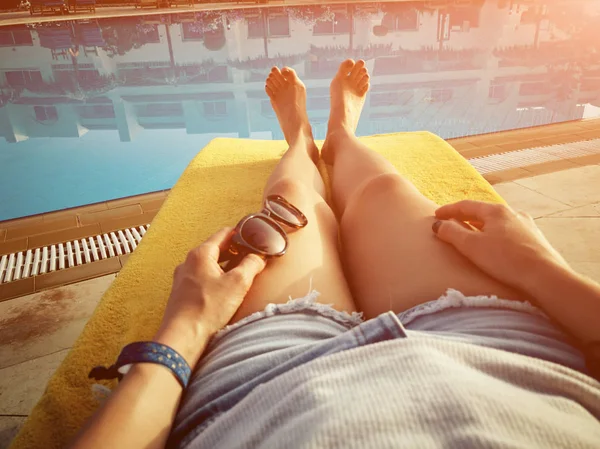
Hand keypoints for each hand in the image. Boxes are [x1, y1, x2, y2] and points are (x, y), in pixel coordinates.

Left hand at [154, 228, 265, 365]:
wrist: (182, 336)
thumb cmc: (207, 308)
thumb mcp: (238, 283)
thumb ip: (251, 265)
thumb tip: (258, 257)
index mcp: (201, 254)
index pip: (224, 233)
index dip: (241, 233)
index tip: (254, 238)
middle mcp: (189, 262)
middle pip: (216, 249)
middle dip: (235, 252)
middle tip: (251, 258)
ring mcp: (183, 277)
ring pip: (209, 265)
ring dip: (225, 267)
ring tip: (240, 275)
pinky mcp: (182, 293)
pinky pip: (202, 278)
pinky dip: (215, 279)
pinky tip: (224, 291)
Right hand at [432, 200, 570, 295]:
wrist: (544, 276)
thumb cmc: (505, 260)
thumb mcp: (471, 246)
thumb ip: (452, 233)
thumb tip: (438, 225)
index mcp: (496, 211)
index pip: (467, 205)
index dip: (449, 210)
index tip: (436, 215)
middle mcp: (513, 213)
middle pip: (483, 212)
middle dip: (466, 217)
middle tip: (452, 223)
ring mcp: (526, 226)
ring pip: (498, 223)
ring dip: (482, 227)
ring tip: (473, 235)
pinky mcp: (535, 240)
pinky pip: (509, 233)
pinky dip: (496, 236)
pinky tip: (496, 246)